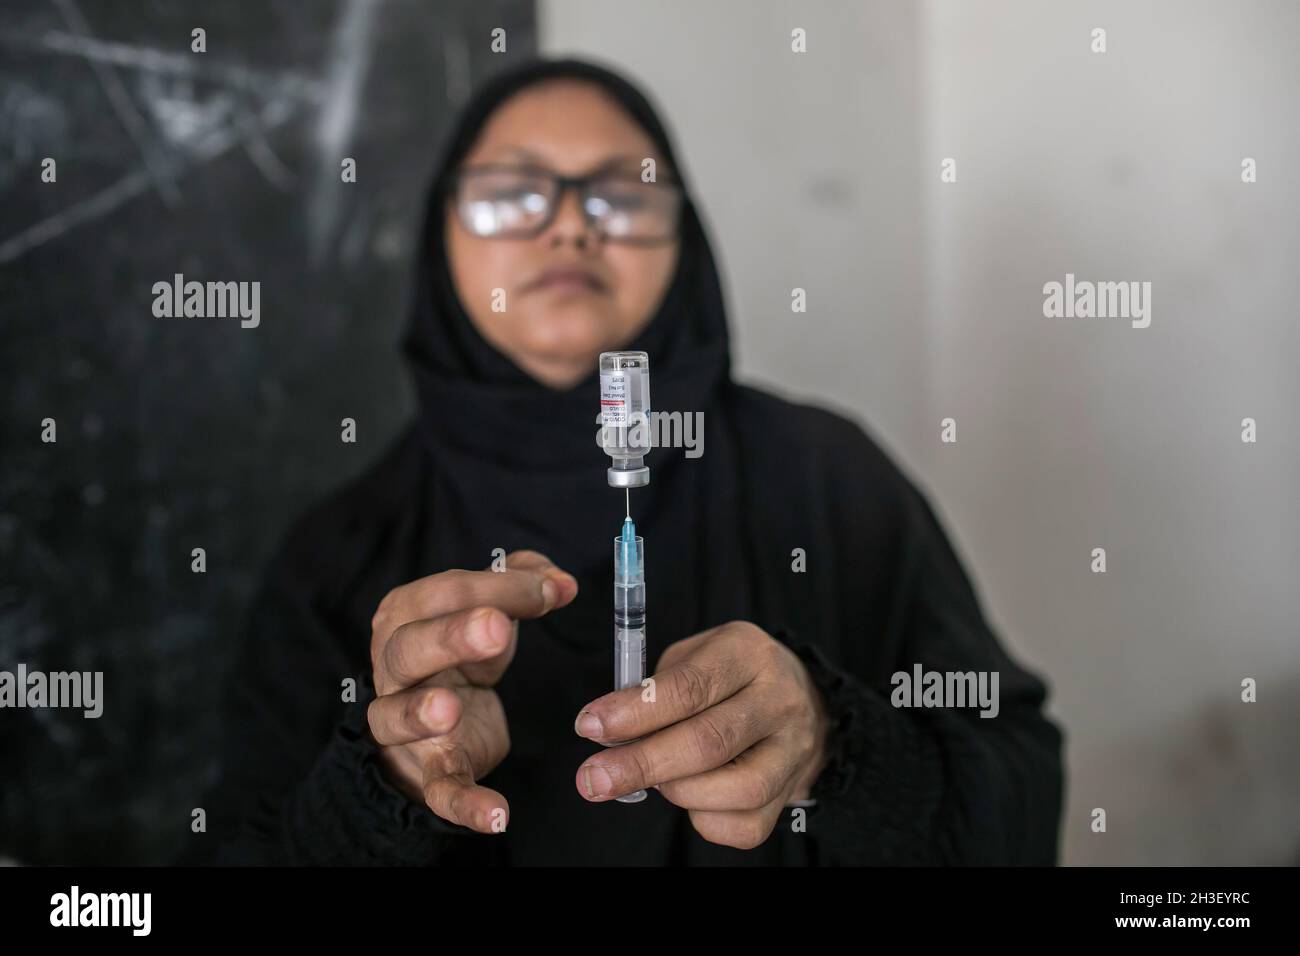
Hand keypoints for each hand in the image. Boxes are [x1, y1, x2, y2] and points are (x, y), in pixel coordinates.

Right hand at [367, 549, 577, 832]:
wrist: (432, 728)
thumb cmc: (459, 657)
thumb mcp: (485, 612)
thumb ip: (519, 584)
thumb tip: (559, 580)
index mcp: (405, 616)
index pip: (443, 593)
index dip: (498, 588)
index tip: (551, 591)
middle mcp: (392, 667)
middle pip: (409, 647)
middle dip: (452, 636)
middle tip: (499, 627)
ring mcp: (401, 723)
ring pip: (396, 716)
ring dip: (421, 713)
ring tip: (450, 710)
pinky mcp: (429, 771)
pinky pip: (441, 789)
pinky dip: (466, 805)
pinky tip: (498, 816)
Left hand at [573, 621, 830, 848]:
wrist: (800, 700)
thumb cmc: (727, 677)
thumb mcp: (693, 657)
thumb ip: (653, 689)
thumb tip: (608, 734)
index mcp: (748, 653)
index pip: (690, 686)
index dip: (635, 711)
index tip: (589, 726)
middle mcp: (779, 699)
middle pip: (709, 742)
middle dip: (642, 764)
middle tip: (593, 778)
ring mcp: (793, 749)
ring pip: (735, 790)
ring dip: (677, 792)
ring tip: (653, 780)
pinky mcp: (794, 791)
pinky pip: (746, 825)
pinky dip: (705, 819)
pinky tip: (691, 797)